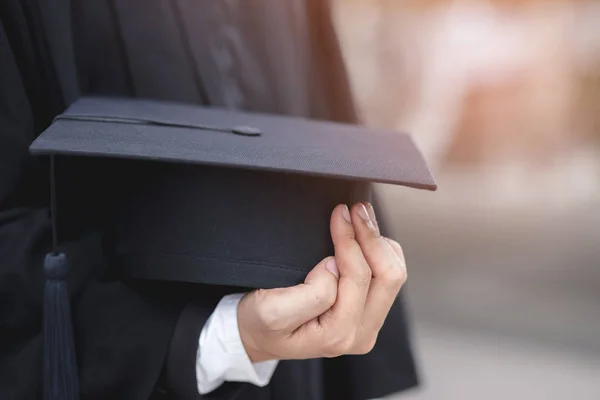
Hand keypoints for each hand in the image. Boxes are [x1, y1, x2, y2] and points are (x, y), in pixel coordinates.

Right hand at [237, 202, 406, 361]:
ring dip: (379, 242)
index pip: (358, 277)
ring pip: (394, 275)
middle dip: (372, 236)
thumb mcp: (271, 311)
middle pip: (388, 277)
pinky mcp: (369, 315)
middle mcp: (360, 334)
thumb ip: (309, 295)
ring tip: (361, 216)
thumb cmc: (260, 324)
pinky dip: (381, 251)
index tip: (338, 213)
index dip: (349, 239)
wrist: (256, 337)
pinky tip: (363, 235)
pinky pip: (389, 278)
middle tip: (355, 209)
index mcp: (338, 334)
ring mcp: (368, 325)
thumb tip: (334, 265)